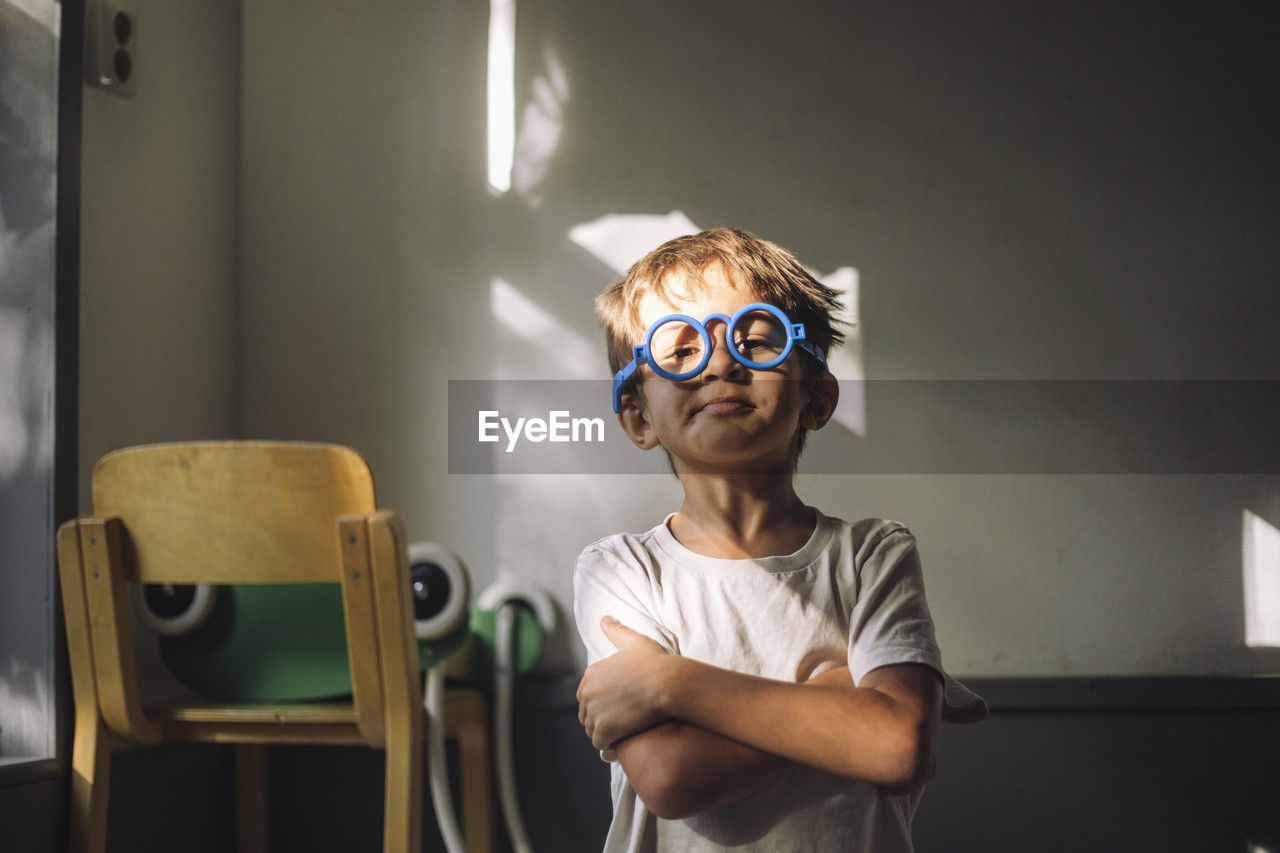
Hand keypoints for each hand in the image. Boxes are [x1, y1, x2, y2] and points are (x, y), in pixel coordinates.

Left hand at [577, 617, 671, 748]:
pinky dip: (609, 743)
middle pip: (586, 713)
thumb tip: (604, 619)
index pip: (586, 694)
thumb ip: (617, 631)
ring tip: (623, 730)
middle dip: (601, 718)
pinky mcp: (604, 730)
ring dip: (604, 732)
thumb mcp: (634, 642)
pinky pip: (600, 743)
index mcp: (591, 673)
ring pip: (592, 729)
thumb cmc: (655, 662)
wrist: (668, 683)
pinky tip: (623, 738)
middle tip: (622, 719)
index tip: (618, 704)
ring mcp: (594, 712)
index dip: (602, 701)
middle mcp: (587, 692)